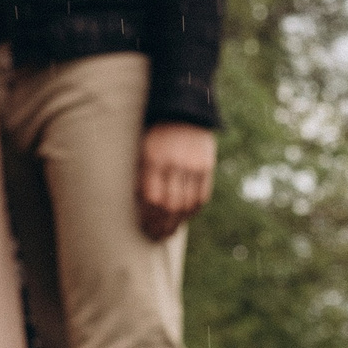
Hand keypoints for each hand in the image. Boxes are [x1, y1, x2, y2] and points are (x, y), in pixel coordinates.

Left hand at [137, 122, 215, 241]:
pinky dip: (192, 211)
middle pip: (170, 205)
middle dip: (162, 225)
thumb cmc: (157, 134)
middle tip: (157, 236)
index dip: (149, 217)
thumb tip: (141, 205)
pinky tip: (184, 218)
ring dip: (177, 223)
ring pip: (187, 204)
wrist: (185, 111)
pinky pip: (201, 197)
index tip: (144, 226)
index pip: (153, 198)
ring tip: (170, 232)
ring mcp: (193, 166)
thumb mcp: (144, 150)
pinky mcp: (207, 166)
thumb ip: (143, 175)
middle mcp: (175, 164)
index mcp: (154, 159)